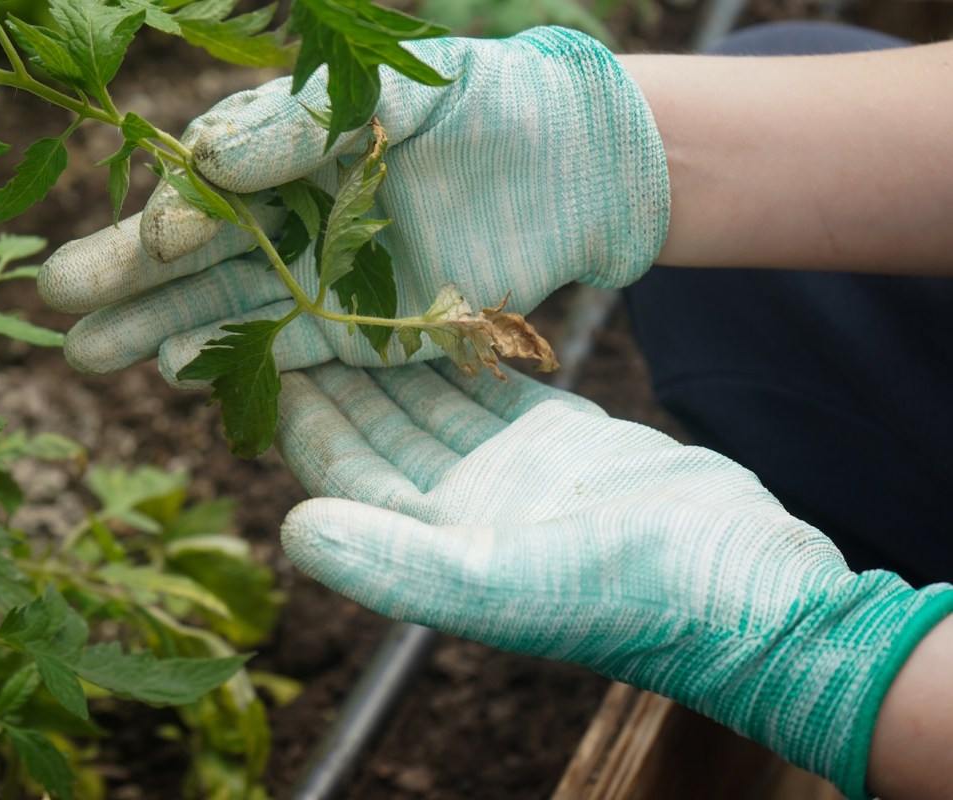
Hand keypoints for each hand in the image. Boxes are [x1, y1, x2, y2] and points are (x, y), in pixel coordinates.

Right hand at [39, 27, 669, 382]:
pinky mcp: (352, 330)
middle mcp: (289, 211)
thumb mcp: (396, 88)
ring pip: (220, 305)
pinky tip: (172, 370)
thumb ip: (301, 120)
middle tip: (56, 300)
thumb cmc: (484, 106)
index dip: (177, 212)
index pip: (210, 182)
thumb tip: (207, 160)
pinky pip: (279, 349)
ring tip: (85, 353)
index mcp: (289, 143)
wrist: (571, 169)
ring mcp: (315, 274)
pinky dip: (228, 362)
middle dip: (125, 276)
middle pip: (194, 249)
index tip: (153, 240)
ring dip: (153, 328)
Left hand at [273, 359, 952, 798]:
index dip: (302, 415)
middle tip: (297, 297)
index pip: (344, 470)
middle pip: (379, 429)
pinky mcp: (560, 440)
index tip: (261, 350)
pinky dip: (460, 350)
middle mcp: (459, 509)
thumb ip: (390, 561)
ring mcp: (509, 473)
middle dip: (336, 371)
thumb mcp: (493, 583)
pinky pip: (491, 385)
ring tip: (352, 286)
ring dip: (392, 353)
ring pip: (431, 401)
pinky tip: (432, 307)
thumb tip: (291, 529)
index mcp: (430, 544)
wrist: (745, 585)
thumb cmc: (623, 597)